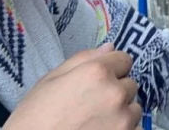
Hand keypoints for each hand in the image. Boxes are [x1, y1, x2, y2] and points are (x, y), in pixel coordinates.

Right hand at [5, 43, 140, 129]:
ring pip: (133, 108)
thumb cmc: (33, 119)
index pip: (124, 60)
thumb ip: (83, 60)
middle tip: (90, 107)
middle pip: (129, 85)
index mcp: (97, 73)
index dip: (111, 70)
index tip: (97, 82)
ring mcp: (123, 119)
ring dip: (120, 113)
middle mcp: (115, 93)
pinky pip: (135, 129)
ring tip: (93, 123)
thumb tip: (110, 47)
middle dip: (114, 92)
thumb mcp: (49, 81)